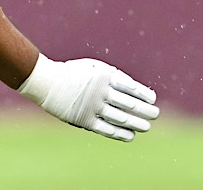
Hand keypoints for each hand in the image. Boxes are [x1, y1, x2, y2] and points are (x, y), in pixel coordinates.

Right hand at [19, 54, 159, 140]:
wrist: (47, 83)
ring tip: (147, 127)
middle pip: (128, 104)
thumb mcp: (94, 66)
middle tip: (155, 114)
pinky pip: (106, 129)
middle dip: (144, 110)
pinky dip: (120, 133)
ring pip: (120, 118)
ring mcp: (92, 108)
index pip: (130, 87)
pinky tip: (131, 135)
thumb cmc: (74, 73)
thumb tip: (133, 87)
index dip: (143, 95)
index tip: (153, 100)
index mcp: (105, 77)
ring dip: (136, 123)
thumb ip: (113, 75)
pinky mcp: (84, 121)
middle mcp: (100, 93)